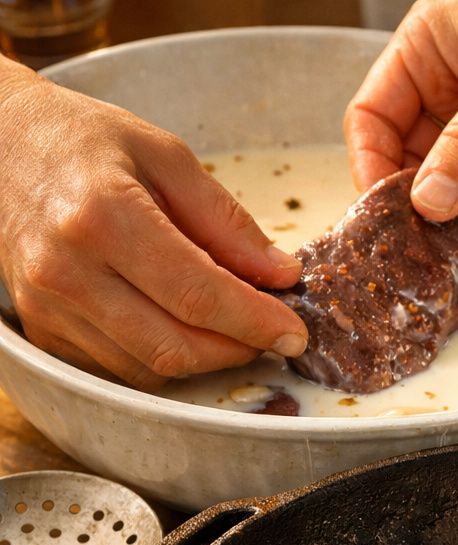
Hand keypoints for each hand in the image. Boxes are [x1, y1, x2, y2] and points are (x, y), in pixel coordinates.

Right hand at [0, 62, 307, 390]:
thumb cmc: (85, 142)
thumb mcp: (167, 156)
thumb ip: (226, 221)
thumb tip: (280, 274)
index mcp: (103, 217)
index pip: (198, 295)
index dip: (256, 322)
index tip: (295, 332)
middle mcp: (67, 271)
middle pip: (176, 346)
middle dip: (239, 349)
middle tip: (272, 331)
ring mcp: (49, 307)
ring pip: (151, 368)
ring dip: (206, 358)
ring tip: (233, 325)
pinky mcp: (43, 329)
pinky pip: (121, 369)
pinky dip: (166, 358)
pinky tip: (185, 326)